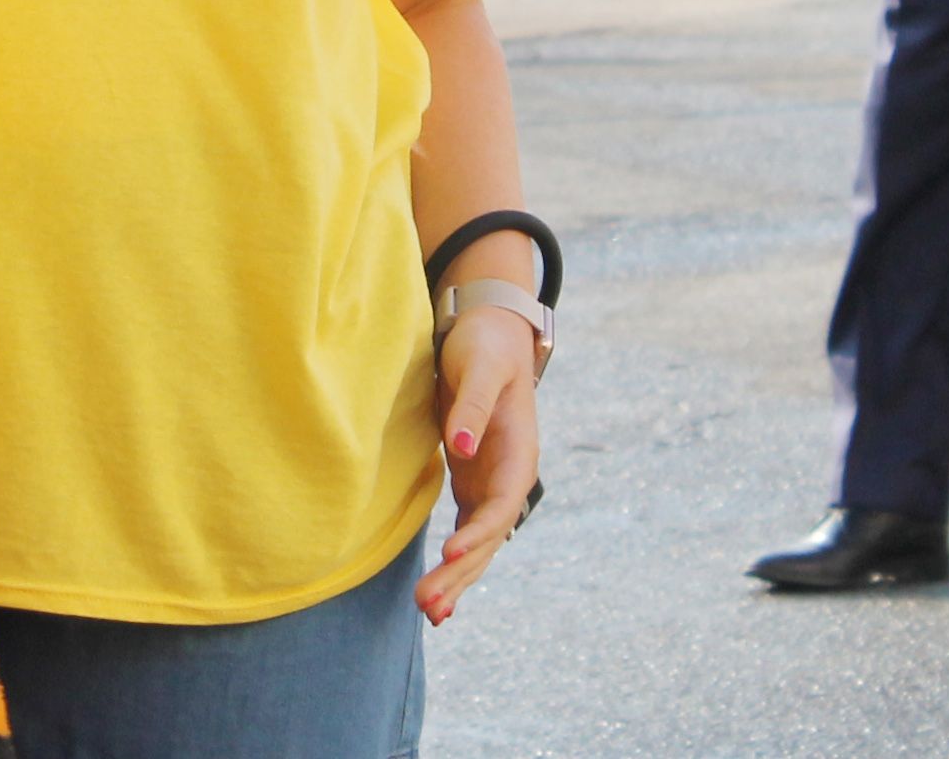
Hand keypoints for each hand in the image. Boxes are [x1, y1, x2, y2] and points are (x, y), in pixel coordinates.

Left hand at [417, 305, 541, 624]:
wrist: (489, 334)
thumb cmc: (484, 347)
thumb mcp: (480, 368)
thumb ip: (472, 407)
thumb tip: (461, 448)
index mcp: (519, 453)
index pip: (503, 504)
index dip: (480, 532)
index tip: (451, 553)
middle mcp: (510, 477)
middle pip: (490, 536)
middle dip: (462, 573)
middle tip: (428, 605)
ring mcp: (492, 485)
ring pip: (478, 544)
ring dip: (457, 579)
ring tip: (429, 613)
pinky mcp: (473, 485)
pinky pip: (466, 534)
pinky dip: (454, 565)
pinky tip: (435, 594)